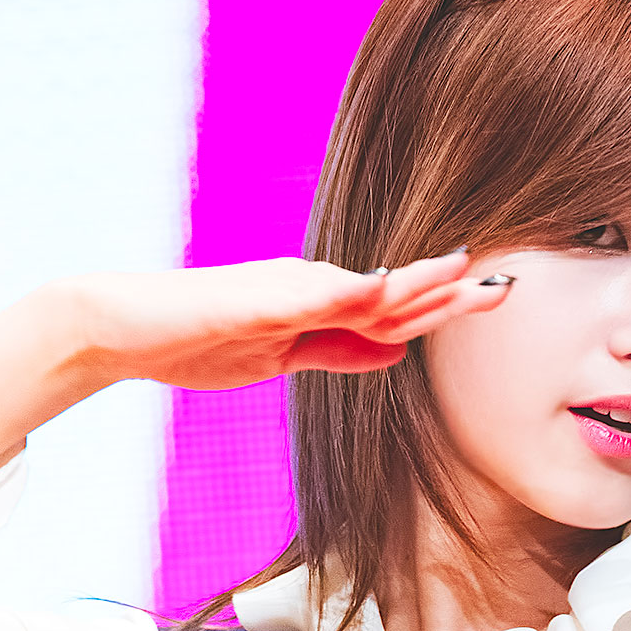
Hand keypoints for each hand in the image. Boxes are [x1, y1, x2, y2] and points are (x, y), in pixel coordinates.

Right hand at [71, 249, 508, 391]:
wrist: (124, 329)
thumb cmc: (196, 342)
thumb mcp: (284, 358)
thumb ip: (339, 352)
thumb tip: (395, 352)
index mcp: (318, 303)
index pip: (394, 310)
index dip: (444, 307)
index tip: (493, 301)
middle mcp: (309, 285)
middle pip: (392, 292)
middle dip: (449, 291)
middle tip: (506, 287)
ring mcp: (282, 287)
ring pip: (361, 288)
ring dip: (412, 282)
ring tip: (462, 272)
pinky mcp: (252, 296)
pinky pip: (307, 296)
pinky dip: (346, 292)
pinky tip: (381, 287)